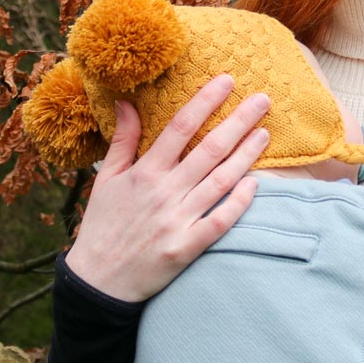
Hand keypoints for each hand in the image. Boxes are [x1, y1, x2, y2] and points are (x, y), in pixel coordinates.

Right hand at [65, 74, 269, 301]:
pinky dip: (239, 202)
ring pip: (221, 180)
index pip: (180, 127)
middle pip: (209, 149)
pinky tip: (256, 183)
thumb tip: (125, 101)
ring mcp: (177, 220)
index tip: (227, 80)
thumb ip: (123, 140)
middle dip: (239, 121)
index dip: (206, 101)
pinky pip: (220, 221)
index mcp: (145, 172)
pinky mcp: (187, 247)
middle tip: (263, 100)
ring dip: (246, 155)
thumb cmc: (104, 225)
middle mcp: (164, 192)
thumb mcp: (107, 179)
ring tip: (265, 133)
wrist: (98, 282)